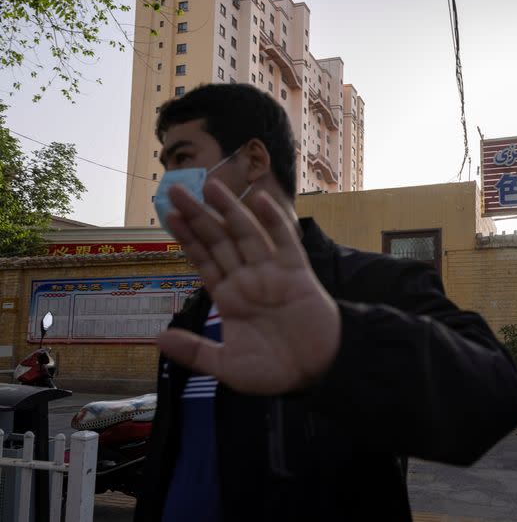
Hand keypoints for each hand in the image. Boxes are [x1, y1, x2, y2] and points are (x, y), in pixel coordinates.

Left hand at [156, 180, 340, 394]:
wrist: (317, 372)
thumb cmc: (274, 371)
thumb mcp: (227, 367)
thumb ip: (195, 352)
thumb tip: (159, 338)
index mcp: (229, 297)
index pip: (203, 260)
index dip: (187, 238)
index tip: (169, 216)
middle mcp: (247, 279)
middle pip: (219, 240)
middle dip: (198, 215)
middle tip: (175, 190)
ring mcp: (271, 273)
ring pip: (246, 234)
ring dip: (229, 210)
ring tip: (210, 184)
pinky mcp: (296, 273)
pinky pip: (284, 242)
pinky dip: (273, 221)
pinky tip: (259, 200)